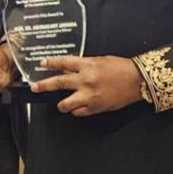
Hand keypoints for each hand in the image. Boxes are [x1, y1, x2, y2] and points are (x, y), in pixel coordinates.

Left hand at [28, 55, 143, 116]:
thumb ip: (84, 65)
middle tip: (35, 87)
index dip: (51, 63)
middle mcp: (85, 80)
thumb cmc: (121, 68)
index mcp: (87, 65)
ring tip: (62, 103)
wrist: (137, 80)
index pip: (63, 63)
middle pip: (58, 83)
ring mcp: (89, 96)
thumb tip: (70, 69)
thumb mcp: (100, 60)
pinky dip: (76, 111)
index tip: (42, 64)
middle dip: (43, 86)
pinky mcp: (95, 108)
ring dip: (61, 104)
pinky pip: (78, 113)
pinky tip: (78, 107)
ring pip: (65, 104)